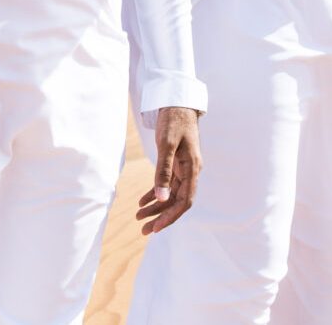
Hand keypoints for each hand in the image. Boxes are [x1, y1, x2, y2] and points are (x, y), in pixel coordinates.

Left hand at [136, 106, 201, 233]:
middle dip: (160, 216)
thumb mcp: (166, 145)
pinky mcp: (176, 163)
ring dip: (156, 207)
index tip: (155, 227)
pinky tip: (142, 201)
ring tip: (139, 217)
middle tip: (143, 230)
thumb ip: (163, 171)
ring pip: (170, 194)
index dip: (170, 216)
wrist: (177, 102)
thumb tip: (161, 198)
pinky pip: (166, 184)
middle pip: (177, 201)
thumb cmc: (174, 121)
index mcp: (192, 168)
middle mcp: (190, 171)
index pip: (185, 201)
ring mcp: (184, 168)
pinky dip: (155, 193)